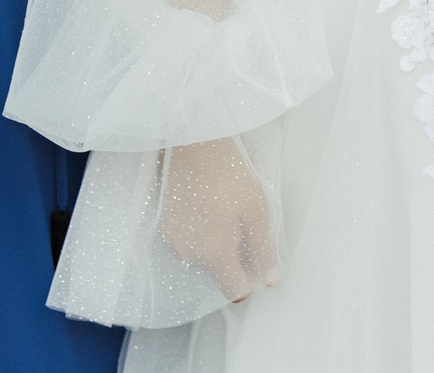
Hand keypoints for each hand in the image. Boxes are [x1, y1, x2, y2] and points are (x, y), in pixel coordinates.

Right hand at [158, 137, 282, 300]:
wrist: (192, 142)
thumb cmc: (228, 173)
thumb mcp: (256, 211)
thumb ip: (263, 250)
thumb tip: (270, 280)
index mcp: (214, 254)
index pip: (233, 290)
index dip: (250, 279)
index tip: (256, 257)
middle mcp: (188, 256)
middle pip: (217, 274)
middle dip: (233, 258)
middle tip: (243, 224)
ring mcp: (172, 242)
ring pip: (201, 259)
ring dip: (215, 246)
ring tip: (222, 211)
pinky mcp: (163, 228)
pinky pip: (187, 244)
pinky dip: (198, 235)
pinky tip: (205, 208)